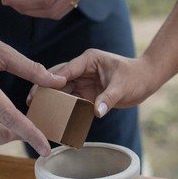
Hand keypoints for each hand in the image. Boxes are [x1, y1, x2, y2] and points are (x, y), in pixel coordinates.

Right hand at [44, 50, 162, 117]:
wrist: (146, 80)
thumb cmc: (136, 77)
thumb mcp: (123, 87)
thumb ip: (108, 98)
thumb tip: (96, 112)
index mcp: (88, 60)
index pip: (65, 70)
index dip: (51, 80)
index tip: (38, 91)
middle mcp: (83, 69)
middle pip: (58, 79)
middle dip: (45, 89)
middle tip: (31, 103)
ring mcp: (84, 81)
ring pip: (62, 90)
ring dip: (52, 100)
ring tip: (38, 112)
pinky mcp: (87, 93)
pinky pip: (71, 100)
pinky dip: (63, 108)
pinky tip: (54, 118)